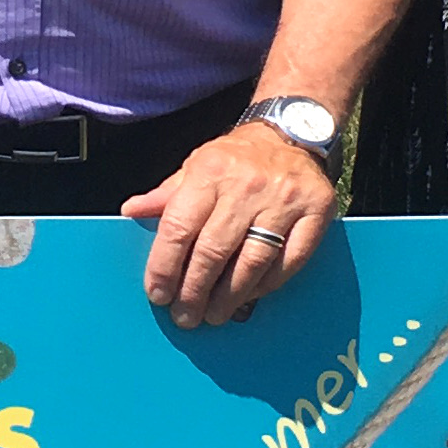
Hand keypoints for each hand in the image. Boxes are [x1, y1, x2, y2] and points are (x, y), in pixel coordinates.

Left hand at [122, 121, 335, 327]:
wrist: (291, 131)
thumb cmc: (235, 158)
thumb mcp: (195, 166)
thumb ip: (166, 195)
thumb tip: (130, 211)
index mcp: (210, 171)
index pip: (179, 227)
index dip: (164, 266)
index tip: (158, 294)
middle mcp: (247, 185)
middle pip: (214, 251)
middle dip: (194, 291)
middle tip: (185, 316)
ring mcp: (284, 200)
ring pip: (252, 262)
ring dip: (230, 297)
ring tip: (214, 315)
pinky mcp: (316, 212)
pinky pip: (289, 261)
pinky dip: (267, 285)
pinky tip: (250, 296)